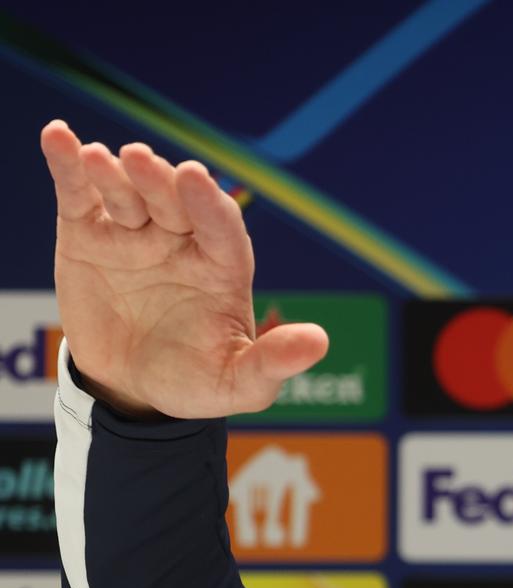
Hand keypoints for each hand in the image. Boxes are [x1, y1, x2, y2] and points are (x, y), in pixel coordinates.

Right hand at [38, 119, 328, 419]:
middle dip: (159, 181)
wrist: (131, 389)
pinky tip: (58, 137)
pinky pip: (79, 194)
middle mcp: (182, 241)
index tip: (195, 179)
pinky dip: (68, 164)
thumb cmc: (194, 382)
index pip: (222, 228)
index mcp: (223, 268)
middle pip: (173, 202)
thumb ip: (273, 362)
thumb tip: (320, 342)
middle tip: (141, 160)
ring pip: (127, 193)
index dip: (209, 204)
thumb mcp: (238, 384)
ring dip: (113, 172)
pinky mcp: (89, 234)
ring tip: (99, 158)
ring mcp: (135, 233)